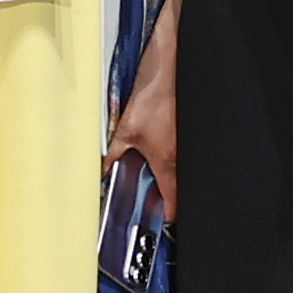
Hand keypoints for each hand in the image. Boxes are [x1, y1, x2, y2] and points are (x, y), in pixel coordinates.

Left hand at [104, 72, 175, 222]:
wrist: (169, 73)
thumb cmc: (152, 96)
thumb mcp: (125, 128)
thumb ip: (114, 152)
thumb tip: (104, 168)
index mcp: (166, 160)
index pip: (172, 196)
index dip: (169, 212)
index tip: (164, 219)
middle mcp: (180, 155)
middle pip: (179, 185)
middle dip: (169, 194)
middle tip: (155, 199)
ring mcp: (187, 143)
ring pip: (182, 168)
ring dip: (171, 175)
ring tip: (156, 177)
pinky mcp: (188, 130)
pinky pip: (183, 153)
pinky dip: (174, 158)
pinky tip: (161, 150)